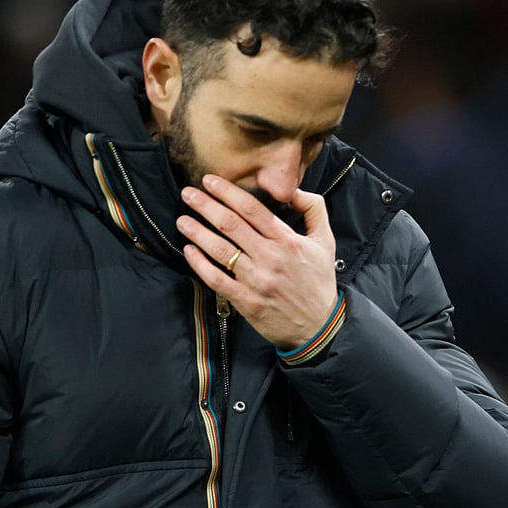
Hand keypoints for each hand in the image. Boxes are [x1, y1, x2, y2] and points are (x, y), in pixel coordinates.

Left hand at [176, 174, 338, 349]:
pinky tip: (189, 251)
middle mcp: (270, 258)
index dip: (227, 192)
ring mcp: (256, 280)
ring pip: (220, 250)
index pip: (252, 209)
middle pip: (231, 225)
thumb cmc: (319, 282)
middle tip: (188, 193)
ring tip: (182, 220)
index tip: (210, 181)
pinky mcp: (246, 301)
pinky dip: (200, 264)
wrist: (318, 327)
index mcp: (287, 240)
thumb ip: (313, 208)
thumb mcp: (326, 241)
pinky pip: (217, 279)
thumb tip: (293, 189)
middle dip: (206, 206)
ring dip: (198, 232)